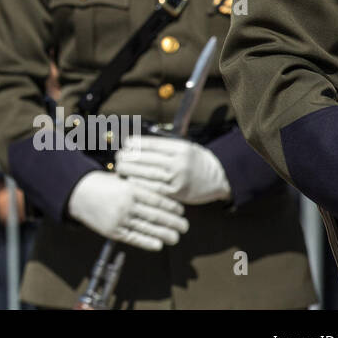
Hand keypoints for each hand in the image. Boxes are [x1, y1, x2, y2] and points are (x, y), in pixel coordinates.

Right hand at [66, 170, 188, 250]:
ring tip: (176, 237)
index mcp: (129, 189)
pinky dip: (148, 242)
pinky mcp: (112, 231)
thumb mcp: (120, 179)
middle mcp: (126, 204)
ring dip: (165, 234)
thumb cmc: (99, 183)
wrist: (76, 192)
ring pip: (148, 229)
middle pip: (156, 216)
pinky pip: (134, 239)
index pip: (157, 200)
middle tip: (184, 226)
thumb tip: (159, 194)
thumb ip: (138, 186)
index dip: (172, 207)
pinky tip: (158, 244)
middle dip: (173, 222)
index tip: (181, 211)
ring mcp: (119, 219)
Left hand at [114, 135, 230, 204]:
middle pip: (146, 159)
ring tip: (120, 168)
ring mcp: (178, 178)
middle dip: (128, 158)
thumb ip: (164, 146)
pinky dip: (140, 184)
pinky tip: (131, 181)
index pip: (151, 144)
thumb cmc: (196, 160)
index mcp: (180, 148)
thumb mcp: (184, 147)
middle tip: (118, 157)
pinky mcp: (177, 193)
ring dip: (130, 171)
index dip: (134, 144)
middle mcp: (179, 162)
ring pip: (148, 174)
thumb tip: (134, 144)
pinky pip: (154, 188)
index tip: (125, 144)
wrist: (219, 177)